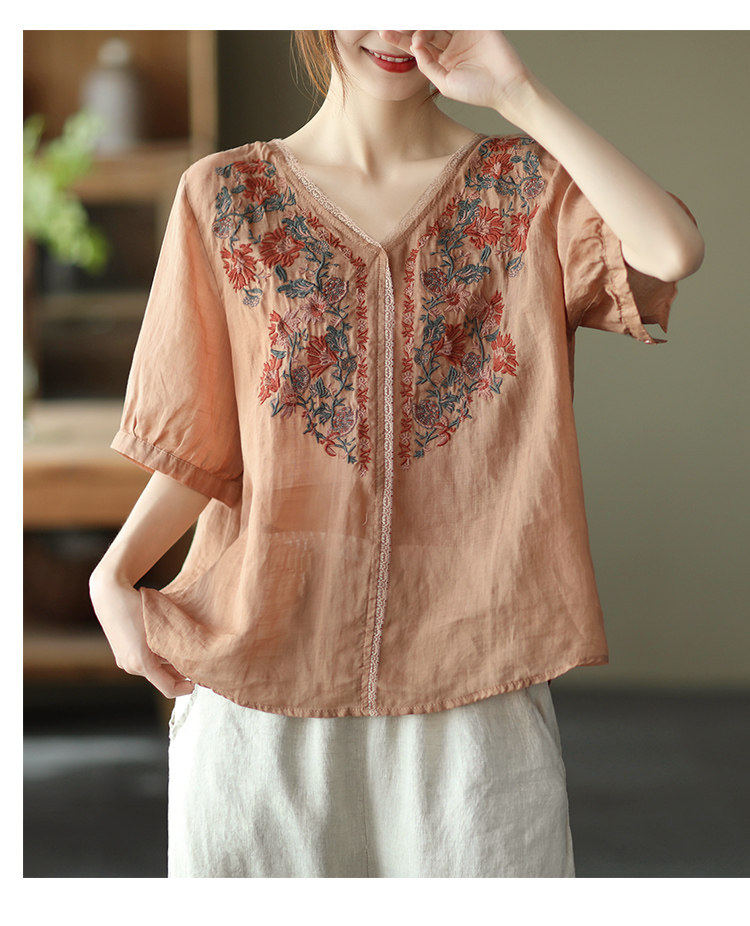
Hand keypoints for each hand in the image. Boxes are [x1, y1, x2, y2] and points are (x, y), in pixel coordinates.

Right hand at [89, 569, 194, 698]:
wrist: (110, 594)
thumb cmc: (137, 607)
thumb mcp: (161, 629)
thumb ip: (173, 648)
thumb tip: (190, 659)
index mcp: (141, 663)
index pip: (168, 688)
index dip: (185, 688)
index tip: (196, 681)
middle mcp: (130, 666)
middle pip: (162, 679)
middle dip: (179, 673)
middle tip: (195, 661)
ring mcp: (123, 661)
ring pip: (154, 669)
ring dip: (168, 663)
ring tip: (182, 648)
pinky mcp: (121, 653)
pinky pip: (144, 661)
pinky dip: (157, 657)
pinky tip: (165, 642)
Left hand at [379, 30, 536, 117]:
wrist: (507, 88)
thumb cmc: (478, 92)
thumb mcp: (444, 83)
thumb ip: (427, 66)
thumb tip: (413, 46)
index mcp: (442, 60)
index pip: (417, 46)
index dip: (400, 39)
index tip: (383, 32)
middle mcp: (451, 45)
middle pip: (425, 30)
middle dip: (408, 24)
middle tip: (392, 17)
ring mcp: (463, 33)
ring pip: (439, 20)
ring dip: (424, 18)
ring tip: (407, 15)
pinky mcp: (476, 24)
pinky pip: (458, 15)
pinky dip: (446, 13)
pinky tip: (428, 15)